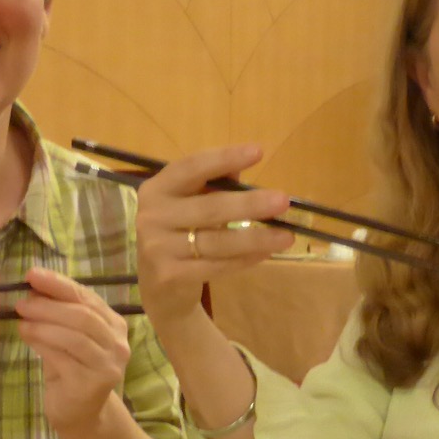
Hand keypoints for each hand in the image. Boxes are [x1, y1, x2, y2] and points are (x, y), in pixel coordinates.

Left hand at [16, 268, 132, 431]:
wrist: (80, 413)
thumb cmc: (72, 370)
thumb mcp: (65, 337)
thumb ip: (56, 314)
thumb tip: (33, 289)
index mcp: (114, 325)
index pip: (87, 297)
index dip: (59, 284)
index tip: (32, 274)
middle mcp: (117, 344)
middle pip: (82, 316)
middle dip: (48, 306)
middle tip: (21, 303)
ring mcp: (107, 365)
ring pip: (74, 336)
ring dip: (43, 324)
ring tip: (21, 320)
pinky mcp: (92, 383)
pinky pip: (63, 357)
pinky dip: (42, 343)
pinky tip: (26, 336)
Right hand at [135, 144, 296, 328]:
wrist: (155, 286)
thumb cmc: (177, 233)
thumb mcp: (186, 203)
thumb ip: (210, 184)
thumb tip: (241, 168)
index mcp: (157, 189)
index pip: (191, 167)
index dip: (224, 158)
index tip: (258, 151)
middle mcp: (152, 216)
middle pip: (209, 208)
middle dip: (249, 204)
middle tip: (282, 201)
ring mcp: (159, 248)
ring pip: (216, 241)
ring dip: (255, 238)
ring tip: (286, 236)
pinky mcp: (171, 276)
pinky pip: (217, 266)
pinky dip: (244, 259)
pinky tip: (265, 253)